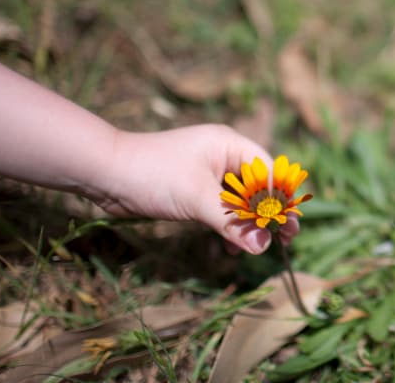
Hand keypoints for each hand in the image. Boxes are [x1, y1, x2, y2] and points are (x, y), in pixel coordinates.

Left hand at [94, 124, 292, 253]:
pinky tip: (231, 247)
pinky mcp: (195, 191)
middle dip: (270, 215)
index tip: (291, 227)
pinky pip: (223, 209)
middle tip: (284, 241)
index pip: (269, 172)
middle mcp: (223, 157)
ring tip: (258, 247)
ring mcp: (208, 174)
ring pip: (241, 202)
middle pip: (259, 188)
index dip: (282, 200)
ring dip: (250, 224)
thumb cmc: (153, 174)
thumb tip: (262, 248)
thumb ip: (231, 223)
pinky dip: (230, 227)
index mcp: (230, 145)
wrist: (104, 174)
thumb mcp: (197, 198)